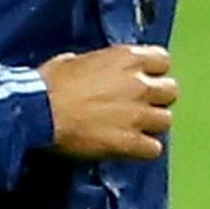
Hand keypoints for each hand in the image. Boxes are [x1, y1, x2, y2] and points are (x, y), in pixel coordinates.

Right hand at [39, 44, 178, 161]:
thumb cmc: (49, 84)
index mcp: (126, 58)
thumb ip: (98, 65)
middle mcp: (139, 84)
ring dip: (151, 125)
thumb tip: (96, 71)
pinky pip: (154, 149)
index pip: (163, 60)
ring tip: (133, 129)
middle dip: (157, 98)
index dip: (153, 71)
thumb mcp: (74, 60)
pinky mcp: (129, 142)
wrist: (38, 113)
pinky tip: (129, 148)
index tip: (142, 78)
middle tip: (139, 105)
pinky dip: (143, 150)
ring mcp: (137, 114)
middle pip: (171, 91)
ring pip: (166, 121)